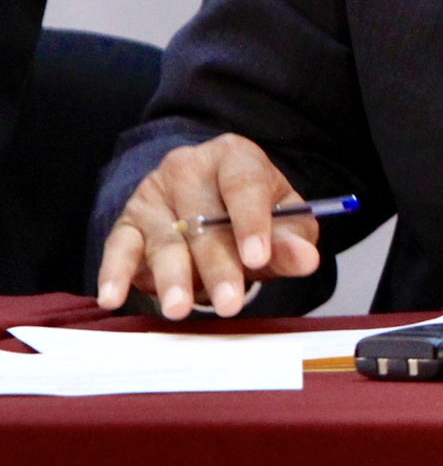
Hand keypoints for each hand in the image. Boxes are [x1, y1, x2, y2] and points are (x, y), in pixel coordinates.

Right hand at [95, 135, 323, 317]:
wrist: (212, 204)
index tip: (258, 257)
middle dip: (218, 265)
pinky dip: (114, 273)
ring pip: (164, 239)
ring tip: (180, 309)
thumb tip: (306, 259)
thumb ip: (292, 240)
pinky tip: (113, 297)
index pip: (243, 184)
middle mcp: (189, 168)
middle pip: (203, 220)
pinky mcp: (127, 222)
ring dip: (172, 277)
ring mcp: (153, 194)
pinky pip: (118, 248)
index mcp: (234, 156)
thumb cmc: (255, 215)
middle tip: (229, 303)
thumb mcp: (285, 222)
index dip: (251, 222)